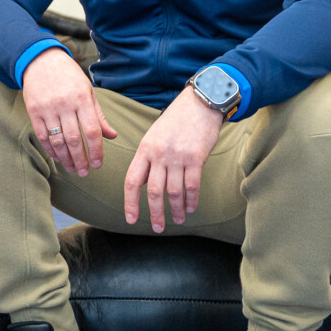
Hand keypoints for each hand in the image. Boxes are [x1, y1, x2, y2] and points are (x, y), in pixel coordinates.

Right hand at [22, 47, 116, 173]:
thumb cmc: (69, 77)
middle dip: (81, 160)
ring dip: (65, 159)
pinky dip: (50, 150)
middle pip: (74, 140)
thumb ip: (99, 115)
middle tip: (85, 172)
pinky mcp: (33, 112)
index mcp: (82, 99)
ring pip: (57, 141)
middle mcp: (65, 105)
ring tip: (72, 169)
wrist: (41, 61)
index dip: (96, 150)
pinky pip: (42, 136)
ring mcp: (47, 109)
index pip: (92, 131)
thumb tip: (112, 136)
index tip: (99, 163)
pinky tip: (57, 158)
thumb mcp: (88, 91)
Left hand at [123, 87, 223, 232]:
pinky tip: (191, 208)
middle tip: (157, 228)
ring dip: (175, 210)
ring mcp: (177, 156)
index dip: (130, 202)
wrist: (199, 103)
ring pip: (173, 192)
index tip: (131, 219)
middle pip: (154, 192)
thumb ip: (149, 159)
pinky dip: (191, 200)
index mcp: (145, 149)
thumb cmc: (176, 120)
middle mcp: (159, 154)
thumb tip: (146, 183)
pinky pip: (192, 185)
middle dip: (155, 213)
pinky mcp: (196, 157)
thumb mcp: (155, 136)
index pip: (133, 181)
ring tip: (178, 220)